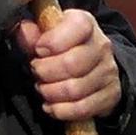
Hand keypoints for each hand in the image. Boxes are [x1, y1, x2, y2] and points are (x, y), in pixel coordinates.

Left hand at [16, 7, 121, 122]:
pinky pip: (83, 108)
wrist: (90, 64)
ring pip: (76, 89)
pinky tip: (51, 106)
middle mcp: (102, 46)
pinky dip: (61, 110)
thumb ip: (32, 33)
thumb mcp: (45, 34)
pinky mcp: (111, 94)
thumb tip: (24, 31)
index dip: (53, 42)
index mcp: (86, 23)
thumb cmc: (61, 47)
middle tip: (36, 73)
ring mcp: (109, 71)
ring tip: (43, 89)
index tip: (38, 51)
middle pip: (72, 64)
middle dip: (46, 72)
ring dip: (51, 93)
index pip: (77, 27)